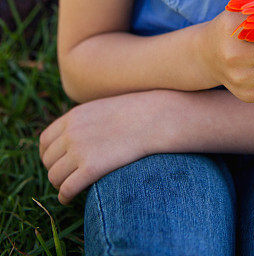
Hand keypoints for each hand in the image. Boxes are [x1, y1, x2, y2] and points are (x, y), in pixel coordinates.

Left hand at [39, 91, 164, 204]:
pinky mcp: (91, 168)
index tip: (58, 163)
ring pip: (54, 177)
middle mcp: (71, 133)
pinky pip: (66, 189)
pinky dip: (64, 196)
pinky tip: (70, 198)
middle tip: (68, 177)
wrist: (154, 119)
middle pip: (48, 161)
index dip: (49, 155)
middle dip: (56, 170)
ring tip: (71, 187)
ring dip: (60, 184)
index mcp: (73, 117)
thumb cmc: (135, 114)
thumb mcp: (102, 108)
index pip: (45, 141)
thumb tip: (76, 137)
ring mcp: (79, 151)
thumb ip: (84, 121)